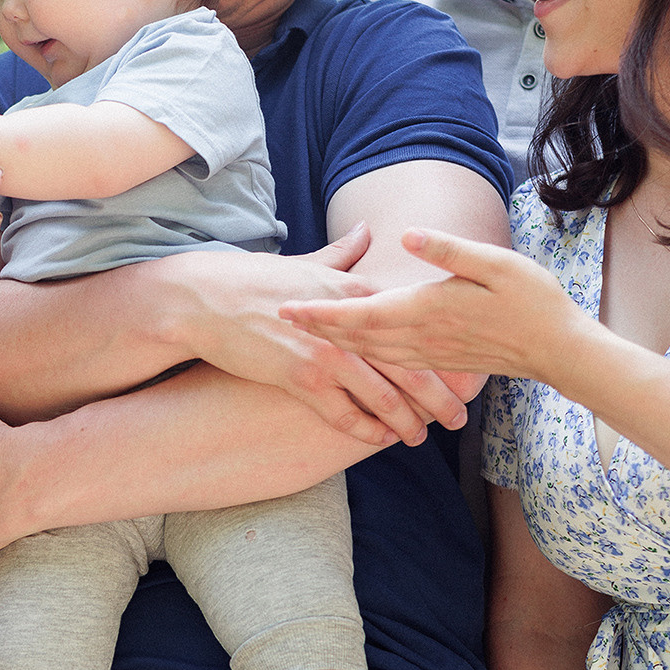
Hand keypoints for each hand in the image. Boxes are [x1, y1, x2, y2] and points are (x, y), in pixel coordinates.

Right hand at [177, 225, 466, 445]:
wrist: (205, 301)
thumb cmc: (253, 280)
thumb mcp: (305, 262)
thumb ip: (342, 253)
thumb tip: (365, 230)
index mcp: (356, 294)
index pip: (415, 327)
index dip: (443, 354)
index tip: (464, 372)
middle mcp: (351, 325)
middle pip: (411, 367)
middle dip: (440, 398)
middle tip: (460, 419)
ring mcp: (328, 353)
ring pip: (385, 396)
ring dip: (408, 422)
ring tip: (421, 437)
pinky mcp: (302, 378)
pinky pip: (344, 414)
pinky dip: (366, 430)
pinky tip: (379, 440)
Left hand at [280, 228, 591, 383]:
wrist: (559, 350)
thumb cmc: (532, 300)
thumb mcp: (495, 264)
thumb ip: (447, 251)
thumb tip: (406, 234)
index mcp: (427, 309)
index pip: (360, 313)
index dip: (320, 312)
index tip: (285, 308)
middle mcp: (421, 337)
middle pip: (355, 337)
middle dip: (315, 329)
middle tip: (277, 319)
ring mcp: (429, 353)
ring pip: (369, 353)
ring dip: (334, 344)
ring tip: (304, 334)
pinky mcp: (439, 361)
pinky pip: (390, 364)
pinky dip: (363, 358)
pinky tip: (353, 355)